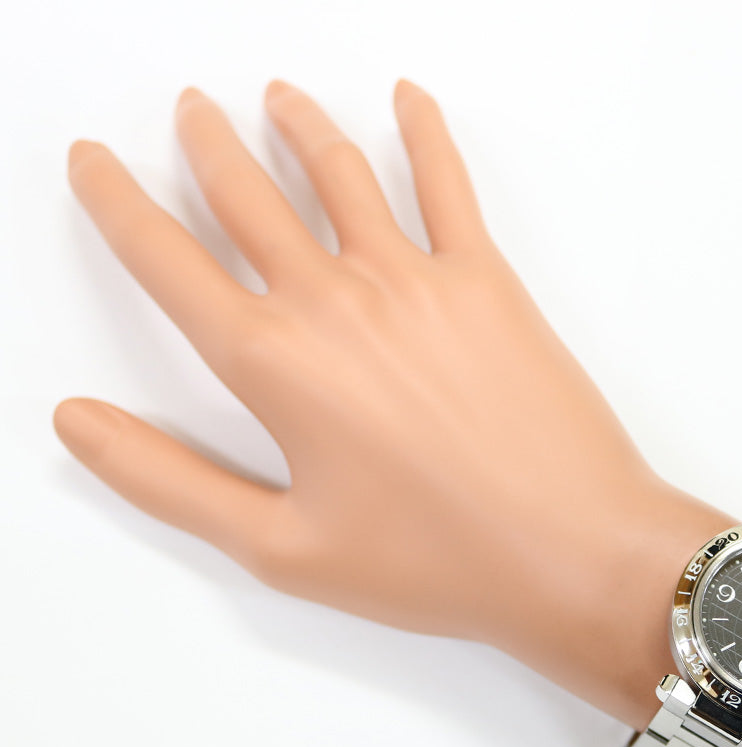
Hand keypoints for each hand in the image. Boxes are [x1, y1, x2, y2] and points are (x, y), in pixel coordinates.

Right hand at [55, 79, 684, 668]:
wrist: (571, 550)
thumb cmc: (434, 562)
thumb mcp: (282, 547)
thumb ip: (169, 482)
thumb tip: (78, 423)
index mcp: (275, 365)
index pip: (168, 263)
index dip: (119, 205)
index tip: (94, 164)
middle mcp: (336, 300)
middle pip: (249, 198)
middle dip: (208, 147)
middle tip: (189, 109)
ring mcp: (416, 279)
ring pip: (339, 174)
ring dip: (298, 127)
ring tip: (275, 96)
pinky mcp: (487, 281)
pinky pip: (447, 183)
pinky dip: (424, 131)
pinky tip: (409, 99)